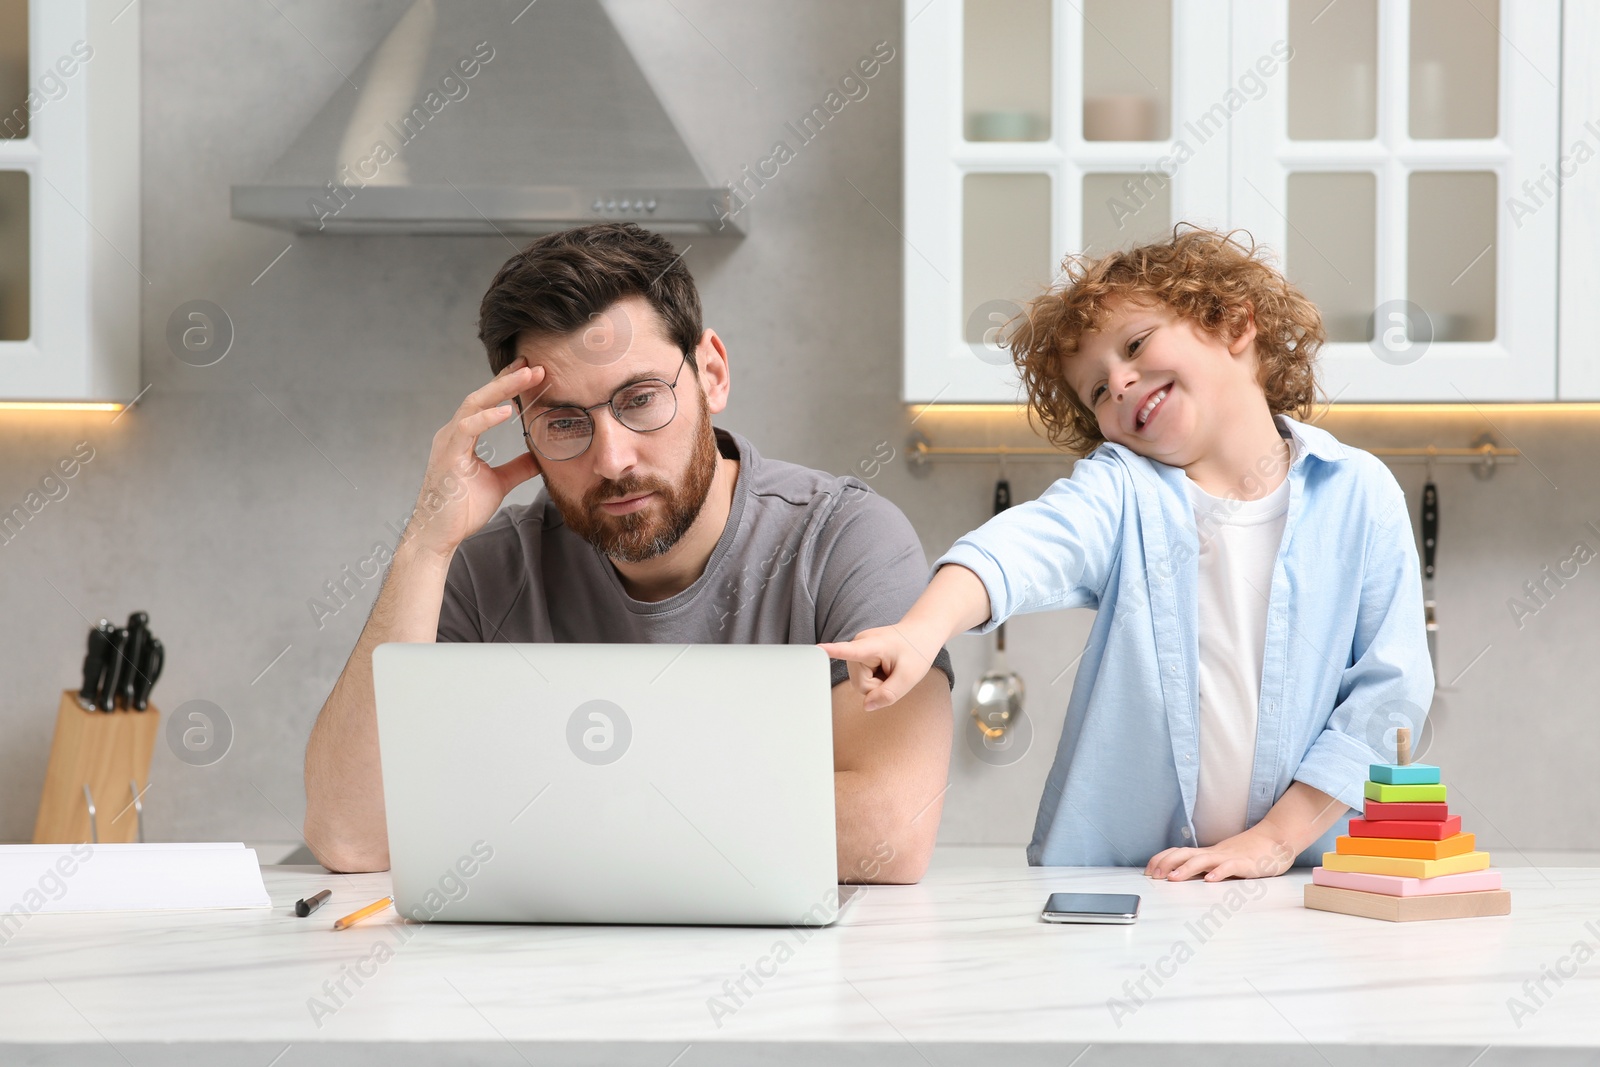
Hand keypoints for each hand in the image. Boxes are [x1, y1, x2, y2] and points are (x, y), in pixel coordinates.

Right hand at [403, 356, 544, 562]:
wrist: (439, 534)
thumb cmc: (462, 509)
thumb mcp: (499, 482)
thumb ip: (517, 467)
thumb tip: (539, 457)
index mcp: (463, 436)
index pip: (488, 403)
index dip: (508, 385)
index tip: (531, 371)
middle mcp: (453, 433)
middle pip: (482, 396)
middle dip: (508, 378)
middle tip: (535, 365)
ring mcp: (448, 442)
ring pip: (474, 404)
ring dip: (502, 389)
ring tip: (527, 376)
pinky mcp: (448, 455)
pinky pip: (467, 428)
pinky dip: (486, 417)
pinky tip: (507, 410)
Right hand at [819, 622, 941, 711]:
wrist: (921, 633)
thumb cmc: (917, 651)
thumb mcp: (909, 677)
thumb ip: (888, 694)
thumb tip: (866, 706)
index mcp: (871, 645)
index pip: (848, 651)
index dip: (832, 652)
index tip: (817, 649)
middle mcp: (858, 644)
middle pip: (859, 683)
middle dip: (877, 686)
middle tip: (894, 673)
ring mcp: (856, 648)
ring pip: (860, 683)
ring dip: (877, 683)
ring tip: (890, 669)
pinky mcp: (857, 654)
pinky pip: (862, 678)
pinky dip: (875, 679)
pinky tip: (885, 668)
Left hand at [1144, 826, 1296, 881]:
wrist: (1275, 840)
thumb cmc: (1247, 853)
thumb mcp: (1221, 859)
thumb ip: (1204, 866)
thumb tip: (1181, 875)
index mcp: (1207, 853)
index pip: (1178, 852)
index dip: (1162, 860)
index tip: (1147, 870)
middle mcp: (1214, 853)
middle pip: (1185, 854)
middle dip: (1166, 864)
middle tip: (1153, 875)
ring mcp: (1229, 857)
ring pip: (1204, 860)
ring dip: (1186, 869)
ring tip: (1173, 878)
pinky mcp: (1246, 864)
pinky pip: (1231, 867)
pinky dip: (1219, 873)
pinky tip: (1210, 880)